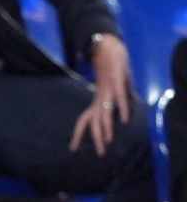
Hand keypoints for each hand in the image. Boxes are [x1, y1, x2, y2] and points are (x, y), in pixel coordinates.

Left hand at [69, 34, 131, 155]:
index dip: (78, 135)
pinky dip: (122, 108)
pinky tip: (125, 120)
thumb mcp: (114, 88)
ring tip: (108, 141)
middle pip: (93, 121)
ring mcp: (107, 91)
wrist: (107, 47)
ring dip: (106, 127)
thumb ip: (119, 99)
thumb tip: (129, 105)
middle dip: (95, 137)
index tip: (72, 149)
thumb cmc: (110, 70)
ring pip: (104, 112)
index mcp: (95, 101)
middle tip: (100, 153)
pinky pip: (119, 98)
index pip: (83, 121)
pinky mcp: (116, 82)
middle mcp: (99, 98)